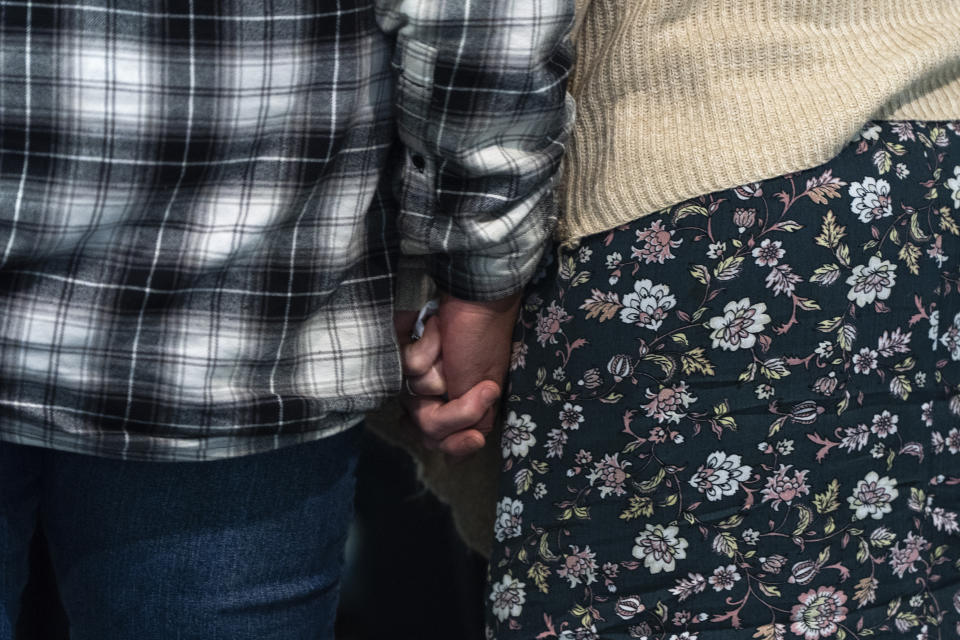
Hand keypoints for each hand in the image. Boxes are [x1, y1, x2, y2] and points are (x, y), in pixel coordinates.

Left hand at [395, 292, 519, 455]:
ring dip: (440, 368)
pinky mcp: (403, 351)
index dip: (453, 444)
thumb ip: (470, 423)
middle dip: (450, 406)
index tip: (473, 437)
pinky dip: (427, 346)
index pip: (441, 442)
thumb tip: (455, 460)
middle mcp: (434, 393)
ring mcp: (417, 372)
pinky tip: (436, 331)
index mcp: (456, 405)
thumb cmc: (485, 342)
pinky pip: (406, 365)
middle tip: (471, 380)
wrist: (476, 297)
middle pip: (425, 424)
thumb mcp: (485, 390)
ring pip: (415, 394)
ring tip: (451, 346)